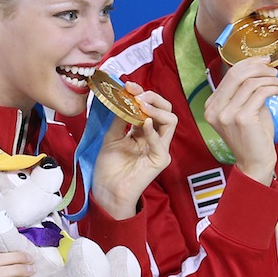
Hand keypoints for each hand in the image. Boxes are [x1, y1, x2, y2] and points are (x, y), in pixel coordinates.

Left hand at [91, 83, 177, 218]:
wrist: (106, 190)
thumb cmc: (109, 166)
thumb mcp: (111, 136)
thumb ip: (119, 119)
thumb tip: (122, 98)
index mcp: (144, 130)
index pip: (151, 106)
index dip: (142, 94)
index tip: (128, 86)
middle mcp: (155, 137)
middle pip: (166, 110)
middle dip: (153, 98)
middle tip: (137, 94)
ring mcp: (159, 148)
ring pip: (170, 121)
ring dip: (156, 110)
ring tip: (141, 105)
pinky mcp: (159, 160)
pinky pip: (161, 142)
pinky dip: (153, 131)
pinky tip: (143, 123)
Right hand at [204, 58, 277, 184]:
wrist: (254, 163)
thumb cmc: (252, 137)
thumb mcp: (243, 110)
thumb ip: (245, 92)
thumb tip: (259, 69)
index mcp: (211, 106)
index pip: (228, 75)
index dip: (248, 63)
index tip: (263, 60)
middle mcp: (215, 109)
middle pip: (236, 74)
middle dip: (258, 67)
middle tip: (273, 69)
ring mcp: (226, 114)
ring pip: (250, 82)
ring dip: (269, 79)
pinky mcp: (242, 119)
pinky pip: (259, 93)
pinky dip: (272, 88)